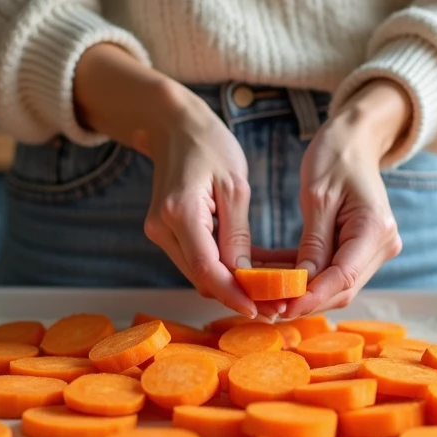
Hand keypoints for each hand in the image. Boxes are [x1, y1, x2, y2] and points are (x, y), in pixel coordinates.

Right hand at [139, 91, 258, 316]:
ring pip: (198, 274)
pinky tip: (252, 275)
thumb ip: (238, 235)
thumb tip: (246, 278)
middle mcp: (162, 227)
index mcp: (180, 212)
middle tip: (276, 307)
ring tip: (271, 294)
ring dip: (231, 286)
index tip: (261, 309)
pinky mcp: (165, 232)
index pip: (207, 269)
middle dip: (238, 295)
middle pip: (201, 278)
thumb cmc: (209, 145)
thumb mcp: (235, 186)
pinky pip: (196, 260)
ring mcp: (160, 231)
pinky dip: (222, 270)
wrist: (175, 127)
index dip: (234, 294)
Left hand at [283, 80, 411, 317]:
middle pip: (342, 286)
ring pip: (336, 283)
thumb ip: (313, 243)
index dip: (313, 296)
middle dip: (304, 299)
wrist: (355, 139)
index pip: (344, 275)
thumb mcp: (317, 196)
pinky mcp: (360, 247)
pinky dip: (304, 273)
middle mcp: (382, 244)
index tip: (282, 307)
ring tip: (262, 290)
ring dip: (301, 289)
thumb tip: (302, 283)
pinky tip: (272, 272)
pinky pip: (332, 268)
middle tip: (265, 304)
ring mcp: (373, 248)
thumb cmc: (336, 156)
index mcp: (375, 228)